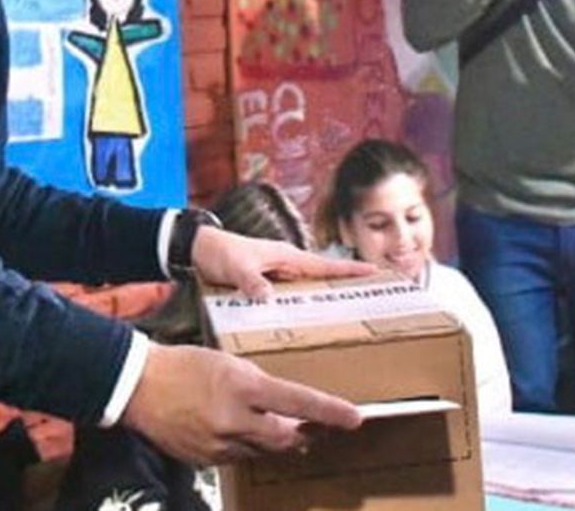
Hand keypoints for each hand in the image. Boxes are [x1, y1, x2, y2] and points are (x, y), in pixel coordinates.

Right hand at [121, 343, 362, 463]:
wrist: (139, 386)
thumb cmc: (186, 364)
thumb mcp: (229, 363)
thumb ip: (259, 386)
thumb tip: (284, 408)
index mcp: (243, 388)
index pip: (297, 402)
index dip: (329, 412)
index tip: (355, 418)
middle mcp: (234, 420)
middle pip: (286, 438)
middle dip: (304, 434)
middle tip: (316, 427)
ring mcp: (219, 445)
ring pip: (263, 450)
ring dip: (274, 440)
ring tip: (276, 426)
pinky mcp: (206, 460)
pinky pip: (239, 458)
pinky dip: (247, 446)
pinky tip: (239, 431)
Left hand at [192, 227, 375, 299]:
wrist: (200, 250)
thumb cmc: (221, 251)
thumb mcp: (236, 266)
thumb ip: (251, 281)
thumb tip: (267, 297)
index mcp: (287, 256)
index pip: (325, 265)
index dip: (349, 270)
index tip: (375, 272)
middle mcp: (287, 266)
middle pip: (323, 279)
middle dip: (346, 286)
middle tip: (371, 299)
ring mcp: (278, 276)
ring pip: (307, 291)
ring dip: (323, 300)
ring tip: (347, 317)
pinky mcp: (267, 286)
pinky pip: (289, 298)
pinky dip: (300, 308)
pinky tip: (305, 325)